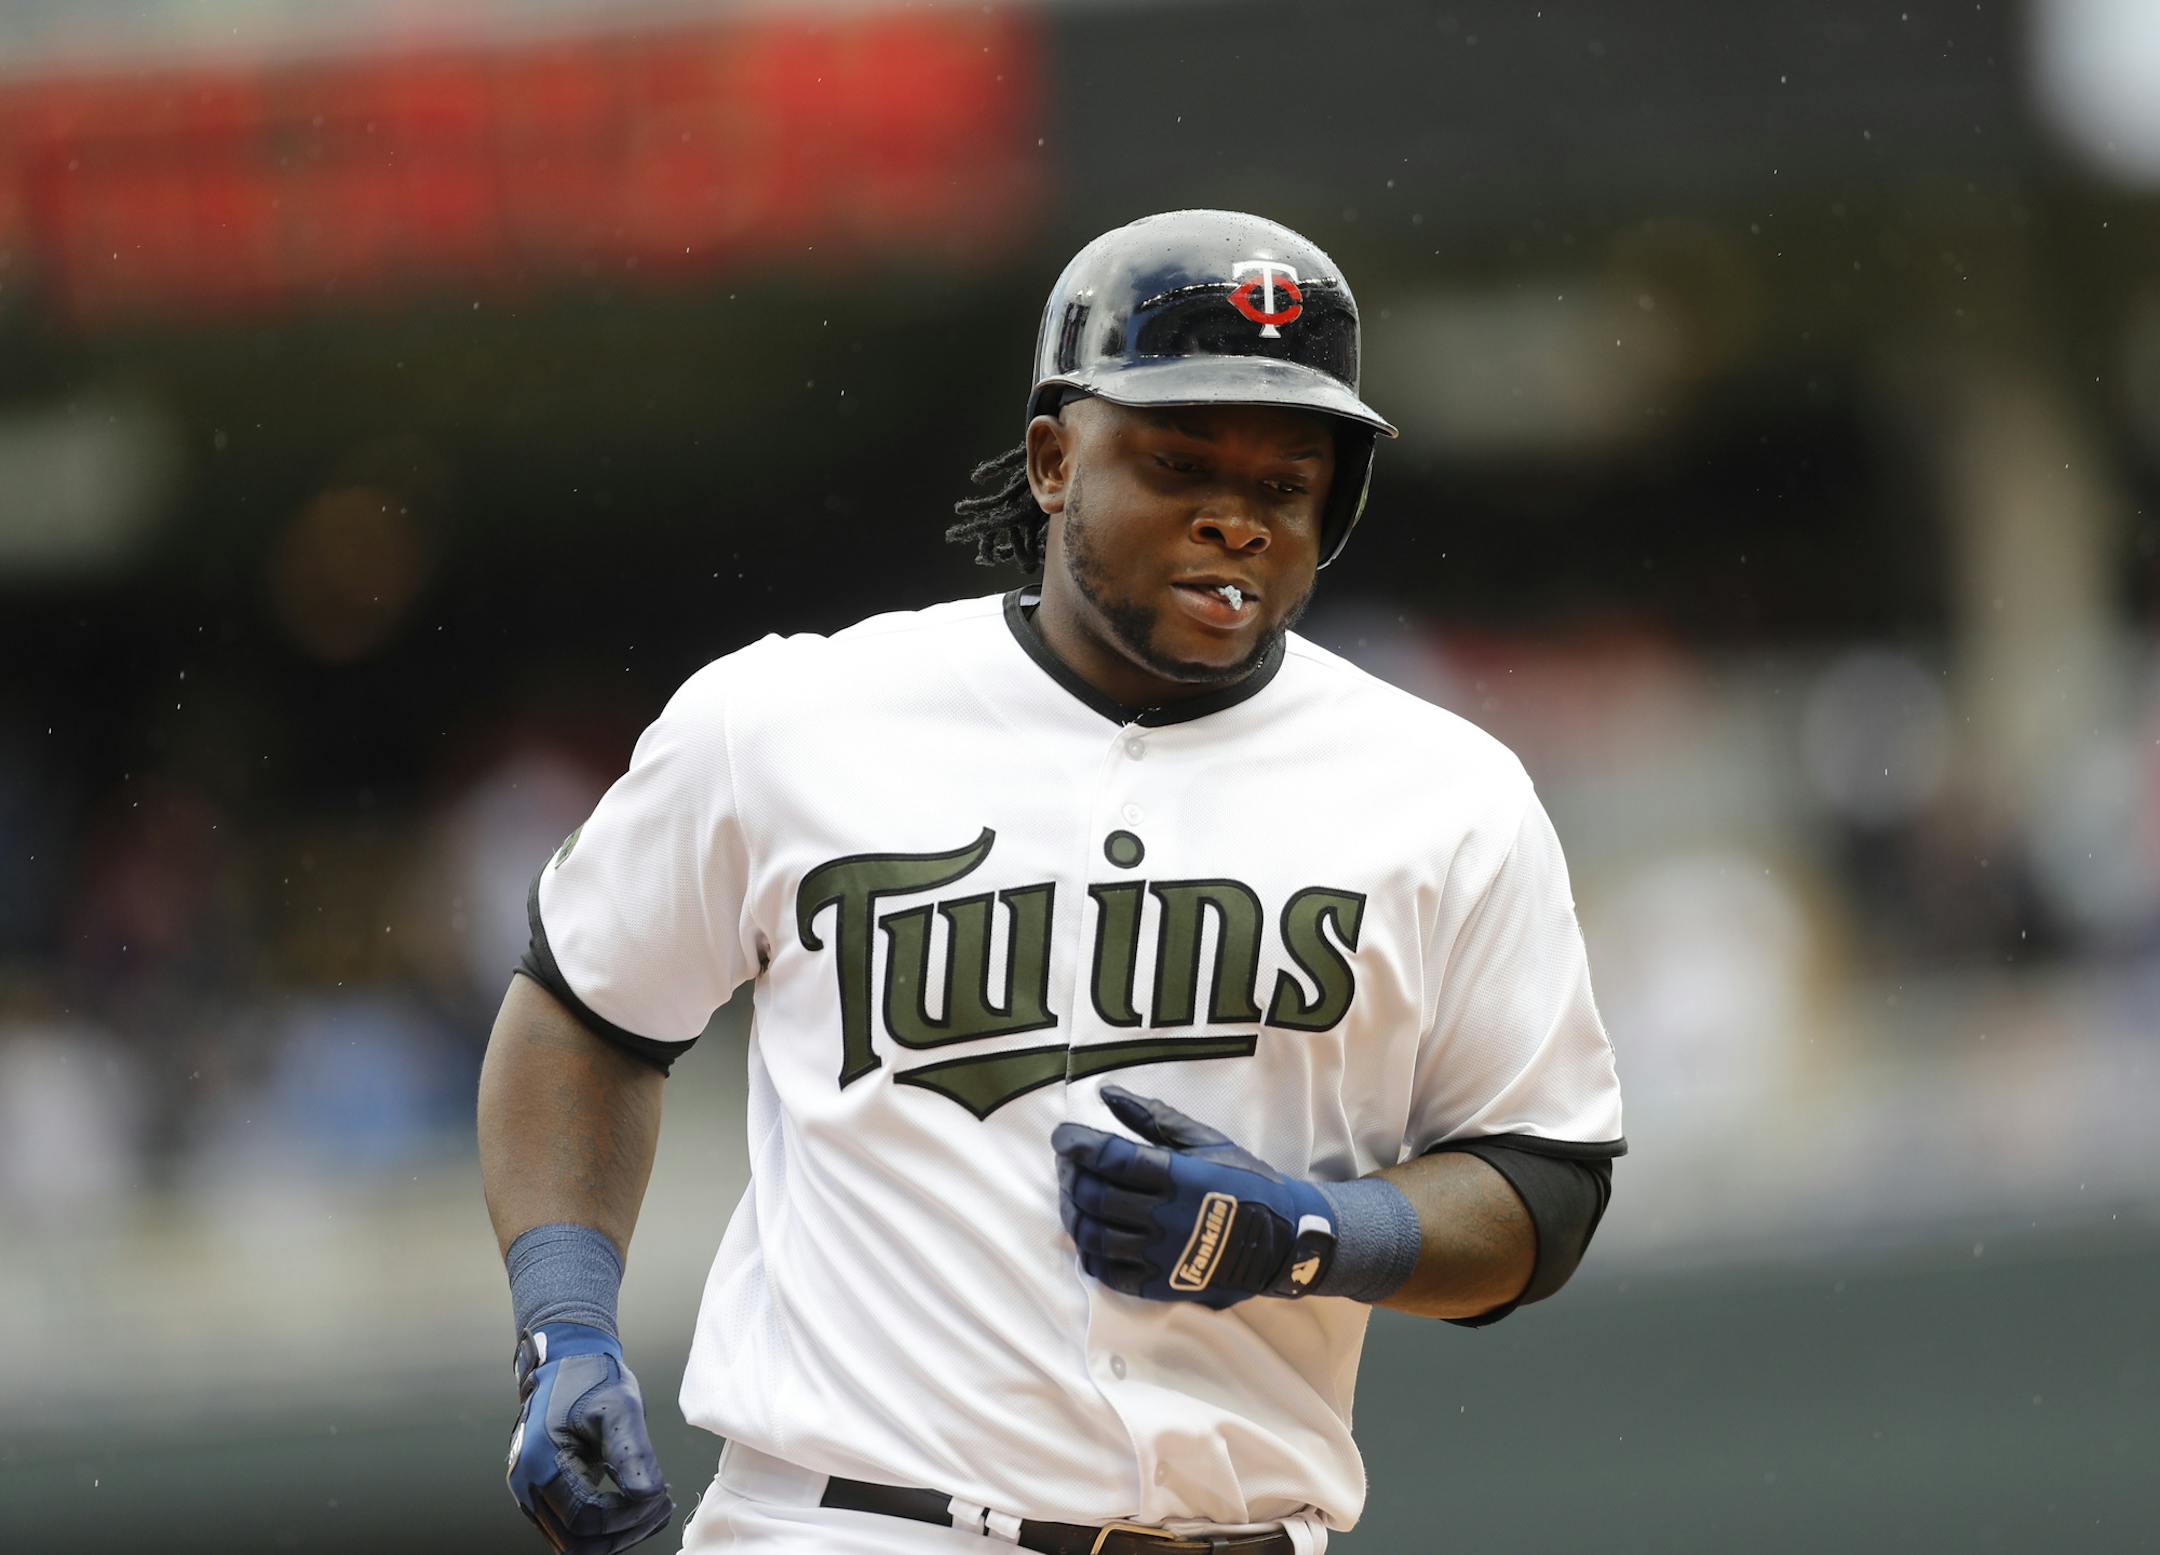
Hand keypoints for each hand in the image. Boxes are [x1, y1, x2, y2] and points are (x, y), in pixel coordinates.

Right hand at [506, 1323, 673, 1553]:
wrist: (565, 1362)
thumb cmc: (589, 1378)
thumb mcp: (620, 1407)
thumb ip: (633, 1452)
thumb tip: (648, 1495)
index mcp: (543, 1461)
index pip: (586, 1518)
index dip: (628, 1517)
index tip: (659, 1499)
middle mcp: (527, 1484)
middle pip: (576, 1541)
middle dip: (623, 1532)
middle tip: (659, 1509)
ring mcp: (529, 1490)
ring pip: (571, 1541)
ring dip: (613, 1535)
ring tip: (651, 1510)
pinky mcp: (540, 1491)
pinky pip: (569, 1525)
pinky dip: (601, 1526)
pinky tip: (632, 1506)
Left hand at [1051, 1084, 1337, 1307]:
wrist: (1284, 1239)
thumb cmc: (1245, 1181)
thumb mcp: (1206, 1140)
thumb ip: (1154, 1117)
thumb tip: (1107, 1094)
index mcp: (1178, 1177)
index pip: (1111, 1158)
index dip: (1077, 1143)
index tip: (1063, 1134)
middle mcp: (1166, 1217)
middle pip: (1094, 1196)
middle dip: (1070, 1175)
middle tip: (1067, 1163)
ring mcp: (1162, 1255)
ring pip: (1094, 1236)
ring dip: (1073, 1213)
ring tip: (1074, 1196)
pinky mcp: (1161, 1285)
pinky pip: (1109, 1273)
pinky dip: (1089, 1254)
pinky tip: (1090, 1235)